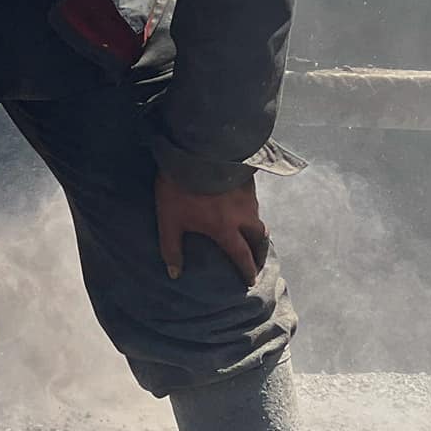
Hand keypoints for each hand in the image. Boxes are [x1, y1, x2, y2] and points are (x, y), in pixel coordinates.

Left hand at [155, 172, 269, 285]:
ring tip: (252, 235)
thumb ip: (172, 248)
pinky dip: (252, 210)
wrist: (195, 150)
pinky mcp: (247, 179)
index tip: (250, 281)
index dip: (247, 270)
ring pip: (258, 218)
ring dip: (257, 230)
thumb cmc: (180, 187)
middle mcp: (243, 215)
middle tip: (259, 261)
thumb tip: (174, 274)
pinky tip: (244, 207)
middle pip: (260, 238)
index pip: (241, 255)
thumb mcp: (170, 220)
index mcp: (225, 228)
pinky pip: (254, 200)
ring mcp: (247, 196)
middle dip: (261, 252)